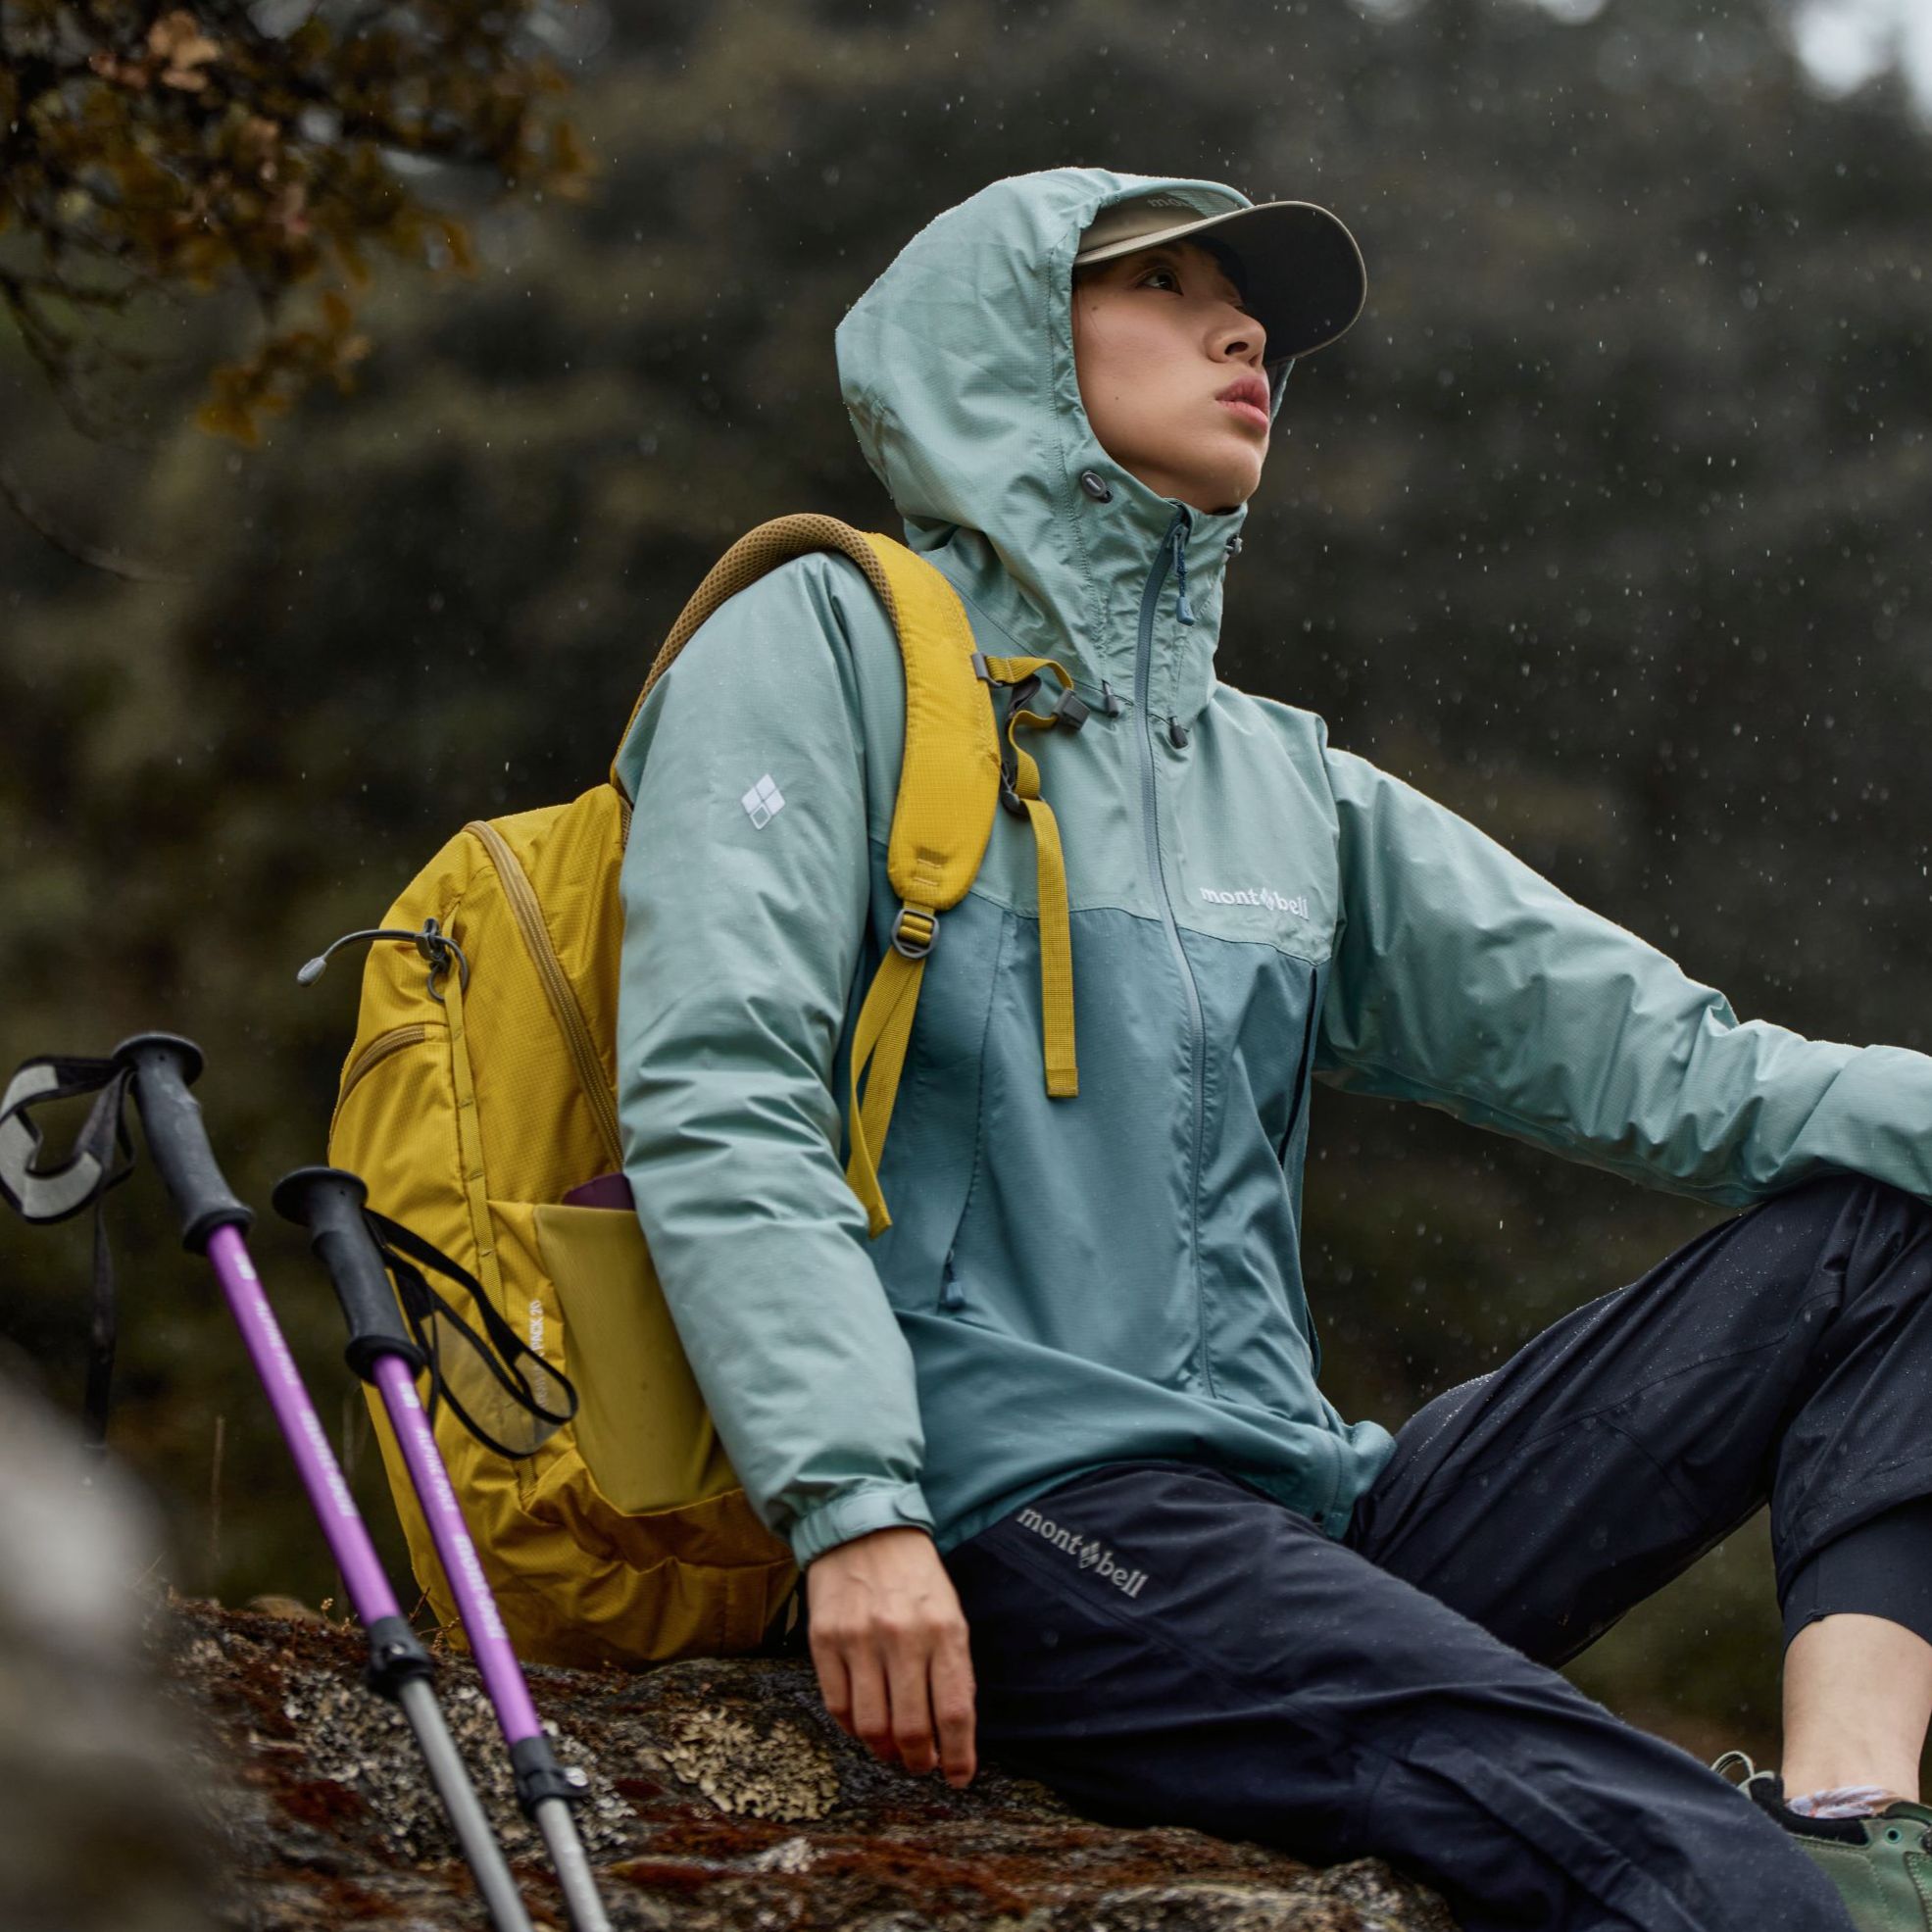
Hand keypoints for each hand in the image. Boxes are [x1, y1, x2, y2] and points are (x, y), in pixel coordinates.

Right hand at [805, 1524, 976, 1786]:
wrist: (863, 1527)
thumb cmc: (915, 1578)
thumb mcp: (950, 1613)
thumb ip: (952, 1669)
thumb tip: (951, 1732)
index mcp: (943, 1630)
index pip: (954, 1712)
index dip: (958, 1756)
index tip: (958, 1778)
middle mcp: (902, 1637)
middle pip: (910, 1728)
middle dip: (919, 1760)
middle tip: (921, 1765)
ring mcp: (859, 1640)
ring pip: (871, 1726)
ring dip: (884, 1751)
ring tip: (892, 1751)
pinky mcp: (824, 1640)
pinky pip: (838, 1706)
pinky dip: (852, 1728)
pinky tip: (864, 1725)